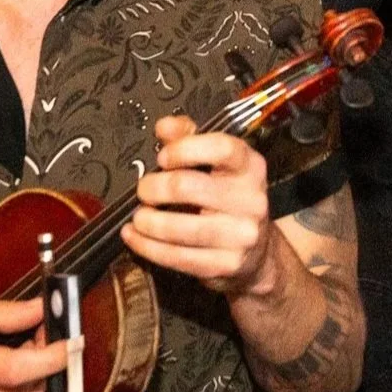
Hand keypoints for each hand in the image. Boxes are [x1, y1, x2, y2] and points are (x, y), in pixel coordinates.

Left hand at [124, 116, 276, 295]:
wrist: (256, 252)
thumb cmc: (228, 198)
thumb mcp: (215, 163)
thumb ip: (188, 138)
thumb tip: (164, 126)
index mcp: (250, 167)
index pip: (221, 148)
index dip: (184, 149)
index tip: (162, 158)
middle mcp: (252, 199)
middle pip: (188, 187)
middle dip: (154, 188)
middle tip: (143, 190)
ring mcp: (241, 235)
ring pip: (179, 228)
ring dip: (148, 222)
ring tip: (138, 217)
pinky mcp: (227, 264)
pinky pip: (178, 257)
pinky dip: (148, 247)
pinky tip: (135, 238)